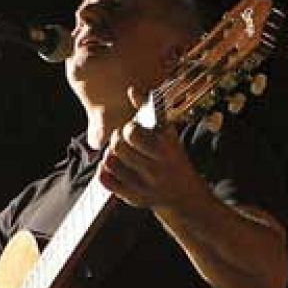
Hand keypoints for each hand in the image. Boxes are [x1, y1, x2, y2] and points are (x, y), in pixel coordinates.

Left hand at [97, 87, 210, 211]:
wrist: (184, 196)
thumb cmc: (171, 158)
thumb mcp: (167, 134)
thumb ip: (149, 110)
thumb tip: (132, 90)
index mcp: (165, 149)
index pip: (132, 132)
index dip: (128, 128)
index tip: (133, 131)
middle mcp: (155, 169)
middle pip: (118, 146)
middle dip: (116, 140)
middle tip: (122, 142)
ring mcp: (144, 186)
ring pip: (109, 162)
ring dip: (110, 155)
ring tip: (118, 155)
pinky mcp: (133, 198)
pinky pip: (105, 181)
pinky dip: (103, 171)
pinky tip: (112, 168)